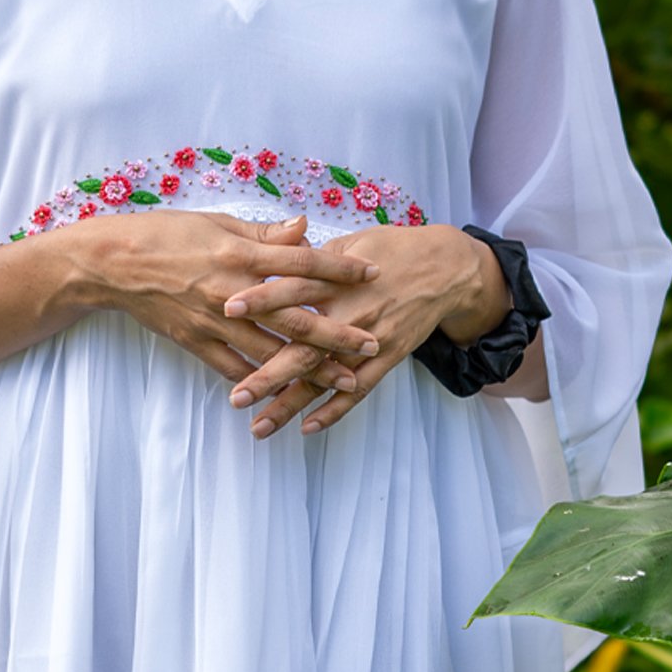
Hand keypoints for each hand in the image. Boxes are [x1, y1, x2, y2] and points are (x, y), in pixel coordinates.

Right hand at [81, 207, 382, 400]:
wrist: (113, 264)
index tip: (374, 275)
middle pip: (296, 316)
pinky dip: (263, 384)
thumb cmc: (165, 234)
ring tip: (345, 380)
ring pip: (272, 352)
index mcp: (240, 253)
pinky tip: (288, 395)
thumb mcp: (217, 223)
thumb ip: (264, 233)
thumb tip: (306, 228)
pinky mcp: (196, 343)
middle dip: (338, 334)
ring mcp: (214, 322)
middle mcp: (233, 291)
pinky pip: (236, 369)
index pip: (302, 262)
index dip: (340, 270)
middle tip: (373, 344)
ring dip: (311, 368)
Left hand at [220, 222, 493, 438]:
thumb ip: (310, 258)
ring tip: (259, 426)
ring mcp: (370, 340)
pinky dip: (335, 410)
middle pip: (304, 347)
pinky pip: (359, 390)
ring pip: (326, 378)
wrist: (445, 268)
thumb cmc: (391, 250)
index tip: (226, 309)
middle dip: (269, 375)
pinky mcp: (388, 357)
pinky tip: (308, 427)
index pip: (292, 289)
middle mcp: (351, 312)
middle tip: (236, 397)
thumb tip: (271, 256)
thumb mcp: (349, 243)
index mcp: (337, 279)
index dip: (261, 299)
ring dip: (292, 404)